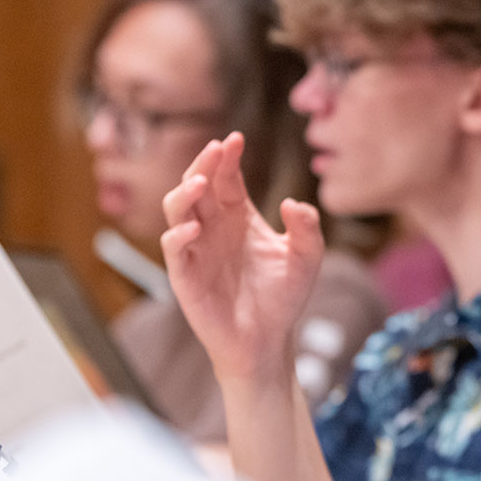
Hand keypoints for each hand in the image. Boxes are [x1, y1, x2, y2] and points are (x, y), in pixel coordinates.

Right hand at [161, 132, 324, 381]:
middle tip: (216, 149)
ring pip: (177, 209)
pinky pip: (173, 249)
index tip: (236, 139)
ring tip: (201, 183)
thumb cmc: (284, 298)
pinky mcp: (185, 276)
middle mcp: (213, 227)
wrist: (269, 341)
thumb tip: (292, 203)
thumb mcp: (307, 258)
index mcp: (239, 217)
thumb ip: (307, 228)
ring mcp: (196, 249)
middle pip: (198, 184)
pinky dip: (179, 235)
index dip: (228, 158)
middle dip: (203, 164)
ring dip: (184, 192)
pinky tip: (195, 228)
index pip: (227, 178)